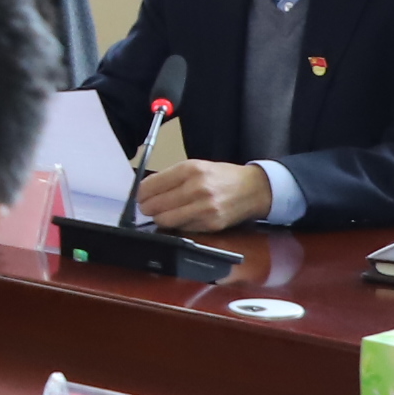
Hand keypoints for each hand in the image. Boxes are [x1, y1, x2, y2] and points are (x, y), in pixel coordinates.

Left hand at [133, 158, 270, 234]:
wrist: (253, 189)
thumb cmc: (222, 177)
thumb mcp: (197, 166)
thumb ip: (172, 177)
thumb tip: (145, 190)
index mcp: (190, 169)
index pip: (151, 185)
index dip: (141, 194)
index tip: (140, 196)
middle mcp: (196, 188)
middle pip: (155, 205)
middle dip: (147, 207)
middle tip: (148, 207)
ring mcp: (204, 208)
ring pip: (165, 220)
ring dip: (160, 218)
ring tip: (164, 213)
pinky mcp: (210, 224)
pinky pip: (182, 228)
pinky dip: (177, 225)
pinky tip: (182, 217)